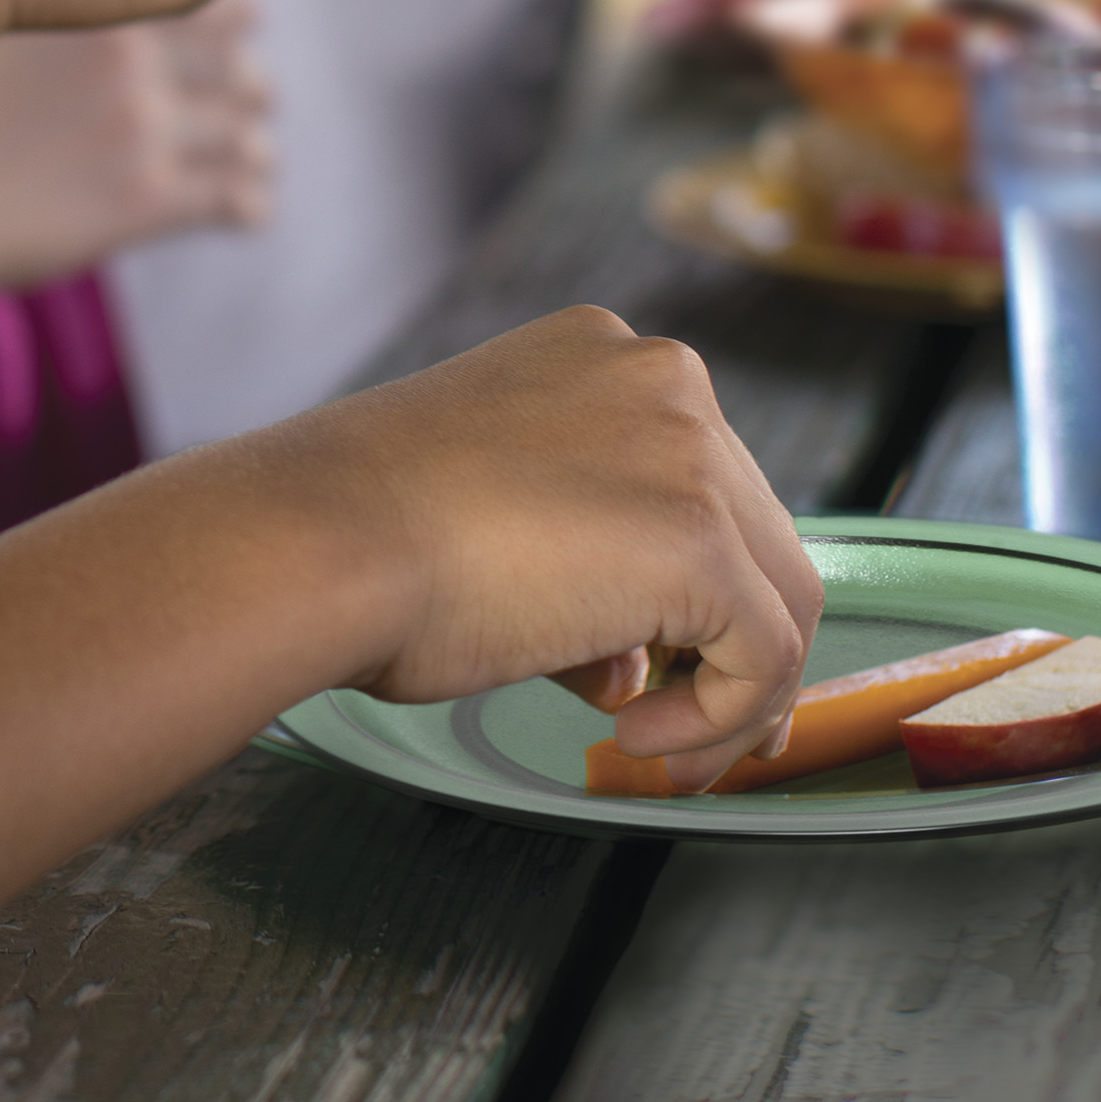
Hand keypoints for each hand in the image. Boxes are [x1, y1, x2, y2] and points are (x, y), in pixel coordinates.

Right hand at [0, 0, 273, 314]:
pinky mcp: (145, 200)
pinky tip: (242, 211)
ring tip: (244, 158)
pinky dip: (249, 205)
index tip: (230, 34)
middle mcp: (131, 56)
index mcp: (99, 2)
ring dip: (250, 148)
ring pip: (250, 134)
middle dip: (245, 85)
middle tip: (238, 101)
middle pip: (244, 64)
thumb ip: (63, 2)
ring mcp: (142, 129)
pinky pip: (238, 199)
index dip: (232, 18)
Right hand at [274, 310, 827, 788]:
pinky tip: (639, 743)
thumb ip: (579, 555)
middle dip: (721, 638)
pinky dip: (723, 719)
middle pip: (753, 530)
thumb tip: (631, 659)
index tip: (654, 660)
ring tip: (656, 748)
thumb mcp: (486, 505)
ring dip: (731, 690)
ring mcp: (693, 453)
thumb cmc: (362, 534)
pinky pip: (766, 654)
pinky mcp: (702, 542)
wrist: (321, 539)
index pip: (694, 476)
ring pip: (779, 594)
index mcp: (603, 353)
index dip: (683, 582)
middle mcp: (664, 381)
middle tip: (676, 722)